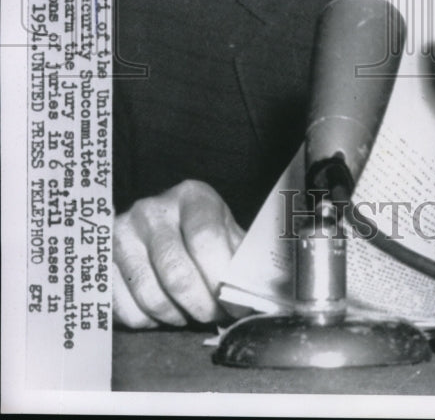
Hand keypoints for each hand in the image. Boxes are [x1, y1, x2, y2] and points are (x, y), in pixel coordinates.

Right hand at [113, 180, 244, 328]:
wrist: (161, 225)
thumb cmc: (202, 232)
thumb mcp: (227, 232)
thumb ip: (239, 260)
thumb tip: (251, 296)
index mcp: (191, 196)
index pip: (206, 239)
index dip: (221, 279)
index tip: (234, 305)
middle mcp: (152, 210)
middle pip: (177, 273)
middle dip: (201, 306)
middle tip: (214, 316)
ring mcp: (122, 234)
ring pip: (151, 296)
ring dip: (177, 316)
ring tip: (190, 313)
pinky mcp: (102, 261)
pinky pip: (125, 309)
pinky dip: (149, 321)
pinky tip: (164, 310)